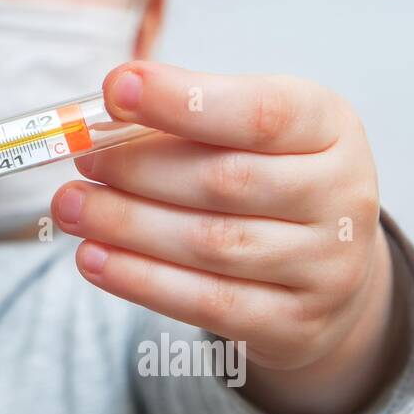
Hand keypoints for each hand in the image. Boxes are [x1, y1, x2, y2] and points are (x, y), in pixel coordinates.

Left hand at [52, 62, 403, 413]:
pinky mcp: (296, 325)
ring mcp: (326, 267)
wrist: (331, 272)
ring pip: (210, 245)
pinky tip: (93, 258)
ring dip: (126, 224)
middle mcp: (342, 196)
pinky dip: (139, 280)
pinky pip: (207, 305)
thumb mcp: (252, 132)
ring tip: (70, 207)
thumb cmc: (271, 178)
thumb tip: (105, 113)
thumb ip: (189, 118)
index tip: (116, 88)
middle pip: (225, 181)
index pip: (260, 112)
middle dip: (138, 168)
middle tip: (81, 160)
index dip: (184, 101)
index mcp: (331, 128)